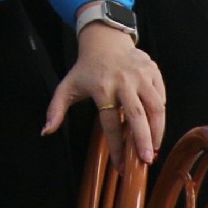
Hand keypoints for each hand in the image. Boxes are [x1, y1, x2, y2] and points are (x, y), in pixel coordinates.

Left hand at [46, 20, 167, 163]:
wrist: (104, 41)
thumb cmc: (86, 69)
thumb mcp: (67, 87)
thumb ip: (56, 109)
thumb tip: (45, 131)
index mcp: (101, 87)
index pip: (109, 123)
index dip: (116, 146)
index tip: (120, 166)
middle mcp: (123, 81)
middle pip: (137, 116)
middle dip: (143, 140)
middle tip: (147, 162)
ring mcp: (140, 75)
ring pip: (155, 107)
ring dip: (158, 130)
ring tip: (155, 148)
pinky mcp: (153, 71)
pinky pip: (161, 96)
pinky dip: (161, 114)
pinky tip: (157, 126)